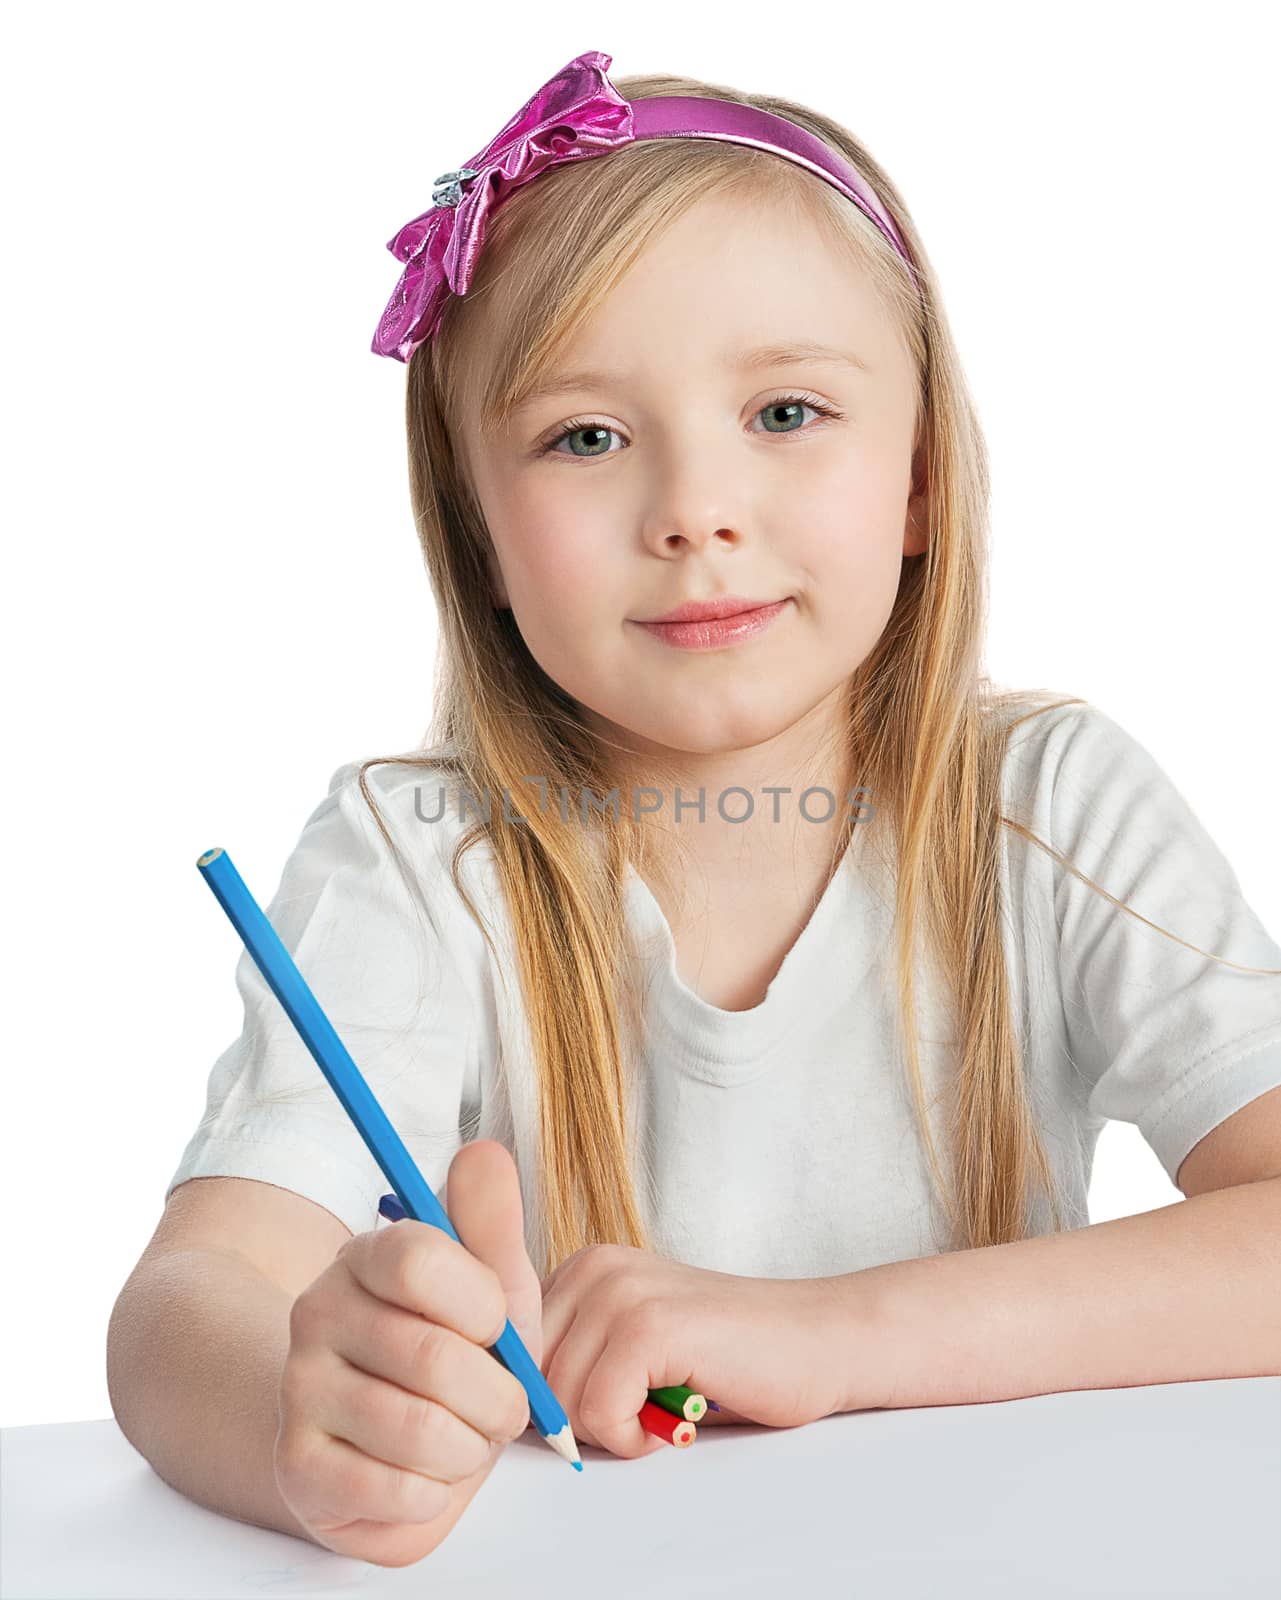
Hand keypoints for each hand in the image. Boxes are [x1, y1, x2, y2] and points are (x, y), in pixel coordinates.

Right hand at [274, 1141, 541, 1564]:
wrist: (391, 1448)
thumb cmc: (456, 1359)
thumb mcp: (489, 1292)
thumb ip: (491, 1224)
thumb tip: (483, 1148)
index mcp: (368, 1255)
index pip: (420, 1259)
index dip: (482, 1306)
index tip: (493, 1327)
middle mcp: (318, 1310)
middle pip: (435, 1358)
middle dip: (497, 1398)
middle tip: (497, 1405)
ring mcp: (298, 1388)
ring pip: (419, 1431)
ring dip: (468, 1450)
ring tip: (463, 1439)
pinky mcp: (296, 1466)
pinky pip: (394, 1492)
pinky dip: (435, 1495)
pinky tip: (424, 1474)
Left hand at [538, 1243, 843, 1458]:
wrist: (819, 1342)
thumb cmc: (729, 1359)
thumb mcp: (632, 1346)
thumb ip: (574, 1355)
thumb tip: (505, 1406)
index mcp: (584, 1268)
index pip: (511, 1353)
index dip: (549, 1399)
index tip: (604, 1404)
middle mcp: (595, 1267)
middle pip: (530, 1381)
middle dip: (581, 1418)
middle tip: (646, 1407)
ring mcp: (622, 1291)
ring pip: (560, 1402)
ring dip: (613, 1430)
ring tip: (666, 1404)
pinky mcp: (651, 1325)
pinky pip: (598, 1413)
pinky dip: (636, 1437)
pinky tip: (678, 1414)